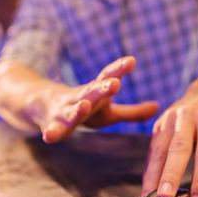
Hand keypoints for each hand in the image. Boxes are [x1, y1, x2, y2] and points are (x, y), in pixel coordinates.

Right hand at [38, 56, 158, 142]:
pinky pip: (51, 130)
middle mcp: (79, 99)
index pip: (107, 77)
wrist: (39, 105)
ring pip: (71, 110)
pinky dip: (51, 132)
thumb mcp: (107, 112)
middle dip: (102, 88)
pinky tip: (50, 136)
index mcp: (95, 93)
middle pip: (91, 92)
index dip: (118, 69)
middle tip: (114, 83)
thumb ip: (131, 113)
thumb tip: (158, 107)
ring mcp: (63, 111)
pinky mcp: (50, 125)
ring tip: (84, 106)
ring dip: (77, 109)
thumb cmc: (82, 109)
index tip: (131, 61)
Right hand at [140, 65, 197, 196]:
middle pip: (179, 148)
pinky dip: (150, 170)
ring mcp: (169, 118)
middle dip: (171, 174)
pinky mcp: (157, 124)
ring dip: (154, 175)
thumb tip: (197, 194)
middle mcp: (187, 116)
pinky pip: (152, 150)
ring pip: (159, 149)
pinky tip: (147, 187)